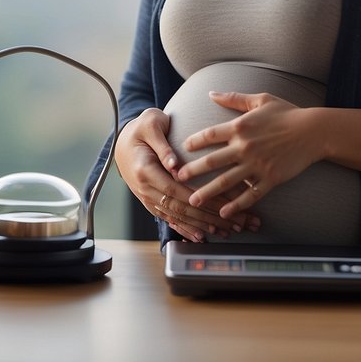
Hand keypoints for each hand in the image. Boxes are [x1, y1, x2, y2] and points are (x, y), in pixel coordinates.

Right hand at [113, 108, 258, 240]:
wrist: (122, 141)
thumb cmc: (140, 129)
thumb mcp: (151, 125)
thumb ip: (162, 144)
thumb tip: (175, 164)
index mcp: (146, 170)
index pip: (178, 190)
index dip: (202, 201)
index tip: (226, 206)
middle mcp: (146, 189)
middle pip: (182, 208)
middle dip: (212, 218)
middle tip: (238, 223)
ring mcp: (148, 198)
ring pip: (178, 217)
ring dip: (203, 226)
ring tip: (227, 231)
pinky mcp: (151, 202)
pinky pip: (170, 218)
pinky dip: (186, 229)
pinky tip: (201, 236)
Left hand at [177, 91, 322, 217]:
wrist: (314, 131)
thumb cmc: (287, 113)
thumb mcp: (260, 100)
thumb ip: (234, 99)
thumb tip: (211, 93)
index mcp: (240, 126)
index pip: (209, 135)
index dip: (194, 142)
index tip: (182, 148)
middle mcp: (245, 147)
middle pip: (212, 161)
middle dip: (192, 170)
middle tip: (177, 178)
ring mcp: (257, 165)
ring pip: (227, 181)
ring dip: (208, 192)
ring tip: (193, 200)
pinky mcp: (270, 179)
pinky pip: (249, 194)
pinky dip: (236, 205)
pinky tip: (224, 212)